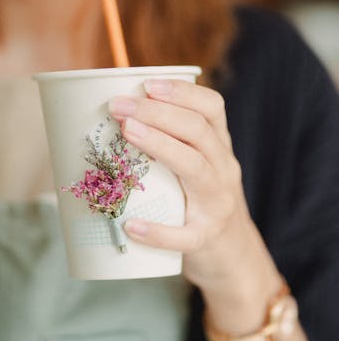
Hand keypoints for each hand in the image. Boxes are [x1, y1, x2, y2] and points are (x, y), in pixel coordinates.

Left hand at [108, 79, 275, 301]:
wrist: (234, 256)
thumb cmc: (198, 202)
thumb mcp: (195, 167)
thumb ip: (166, 144)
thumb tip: (106, 119)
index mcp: (218, 148)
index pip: (212, 108)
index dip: (182, 92)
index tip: (147, 83)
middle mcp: (223, 170)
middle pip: (198, 131)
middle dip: (158, 112)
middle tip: (119, 106)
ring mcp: (217, 205)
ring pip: (195, 169)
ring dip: (160, 145)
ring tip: (127, 131)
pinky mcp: (205, 239)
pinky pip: (184, 236)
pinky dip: (158, 231)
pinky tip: (130, 225)